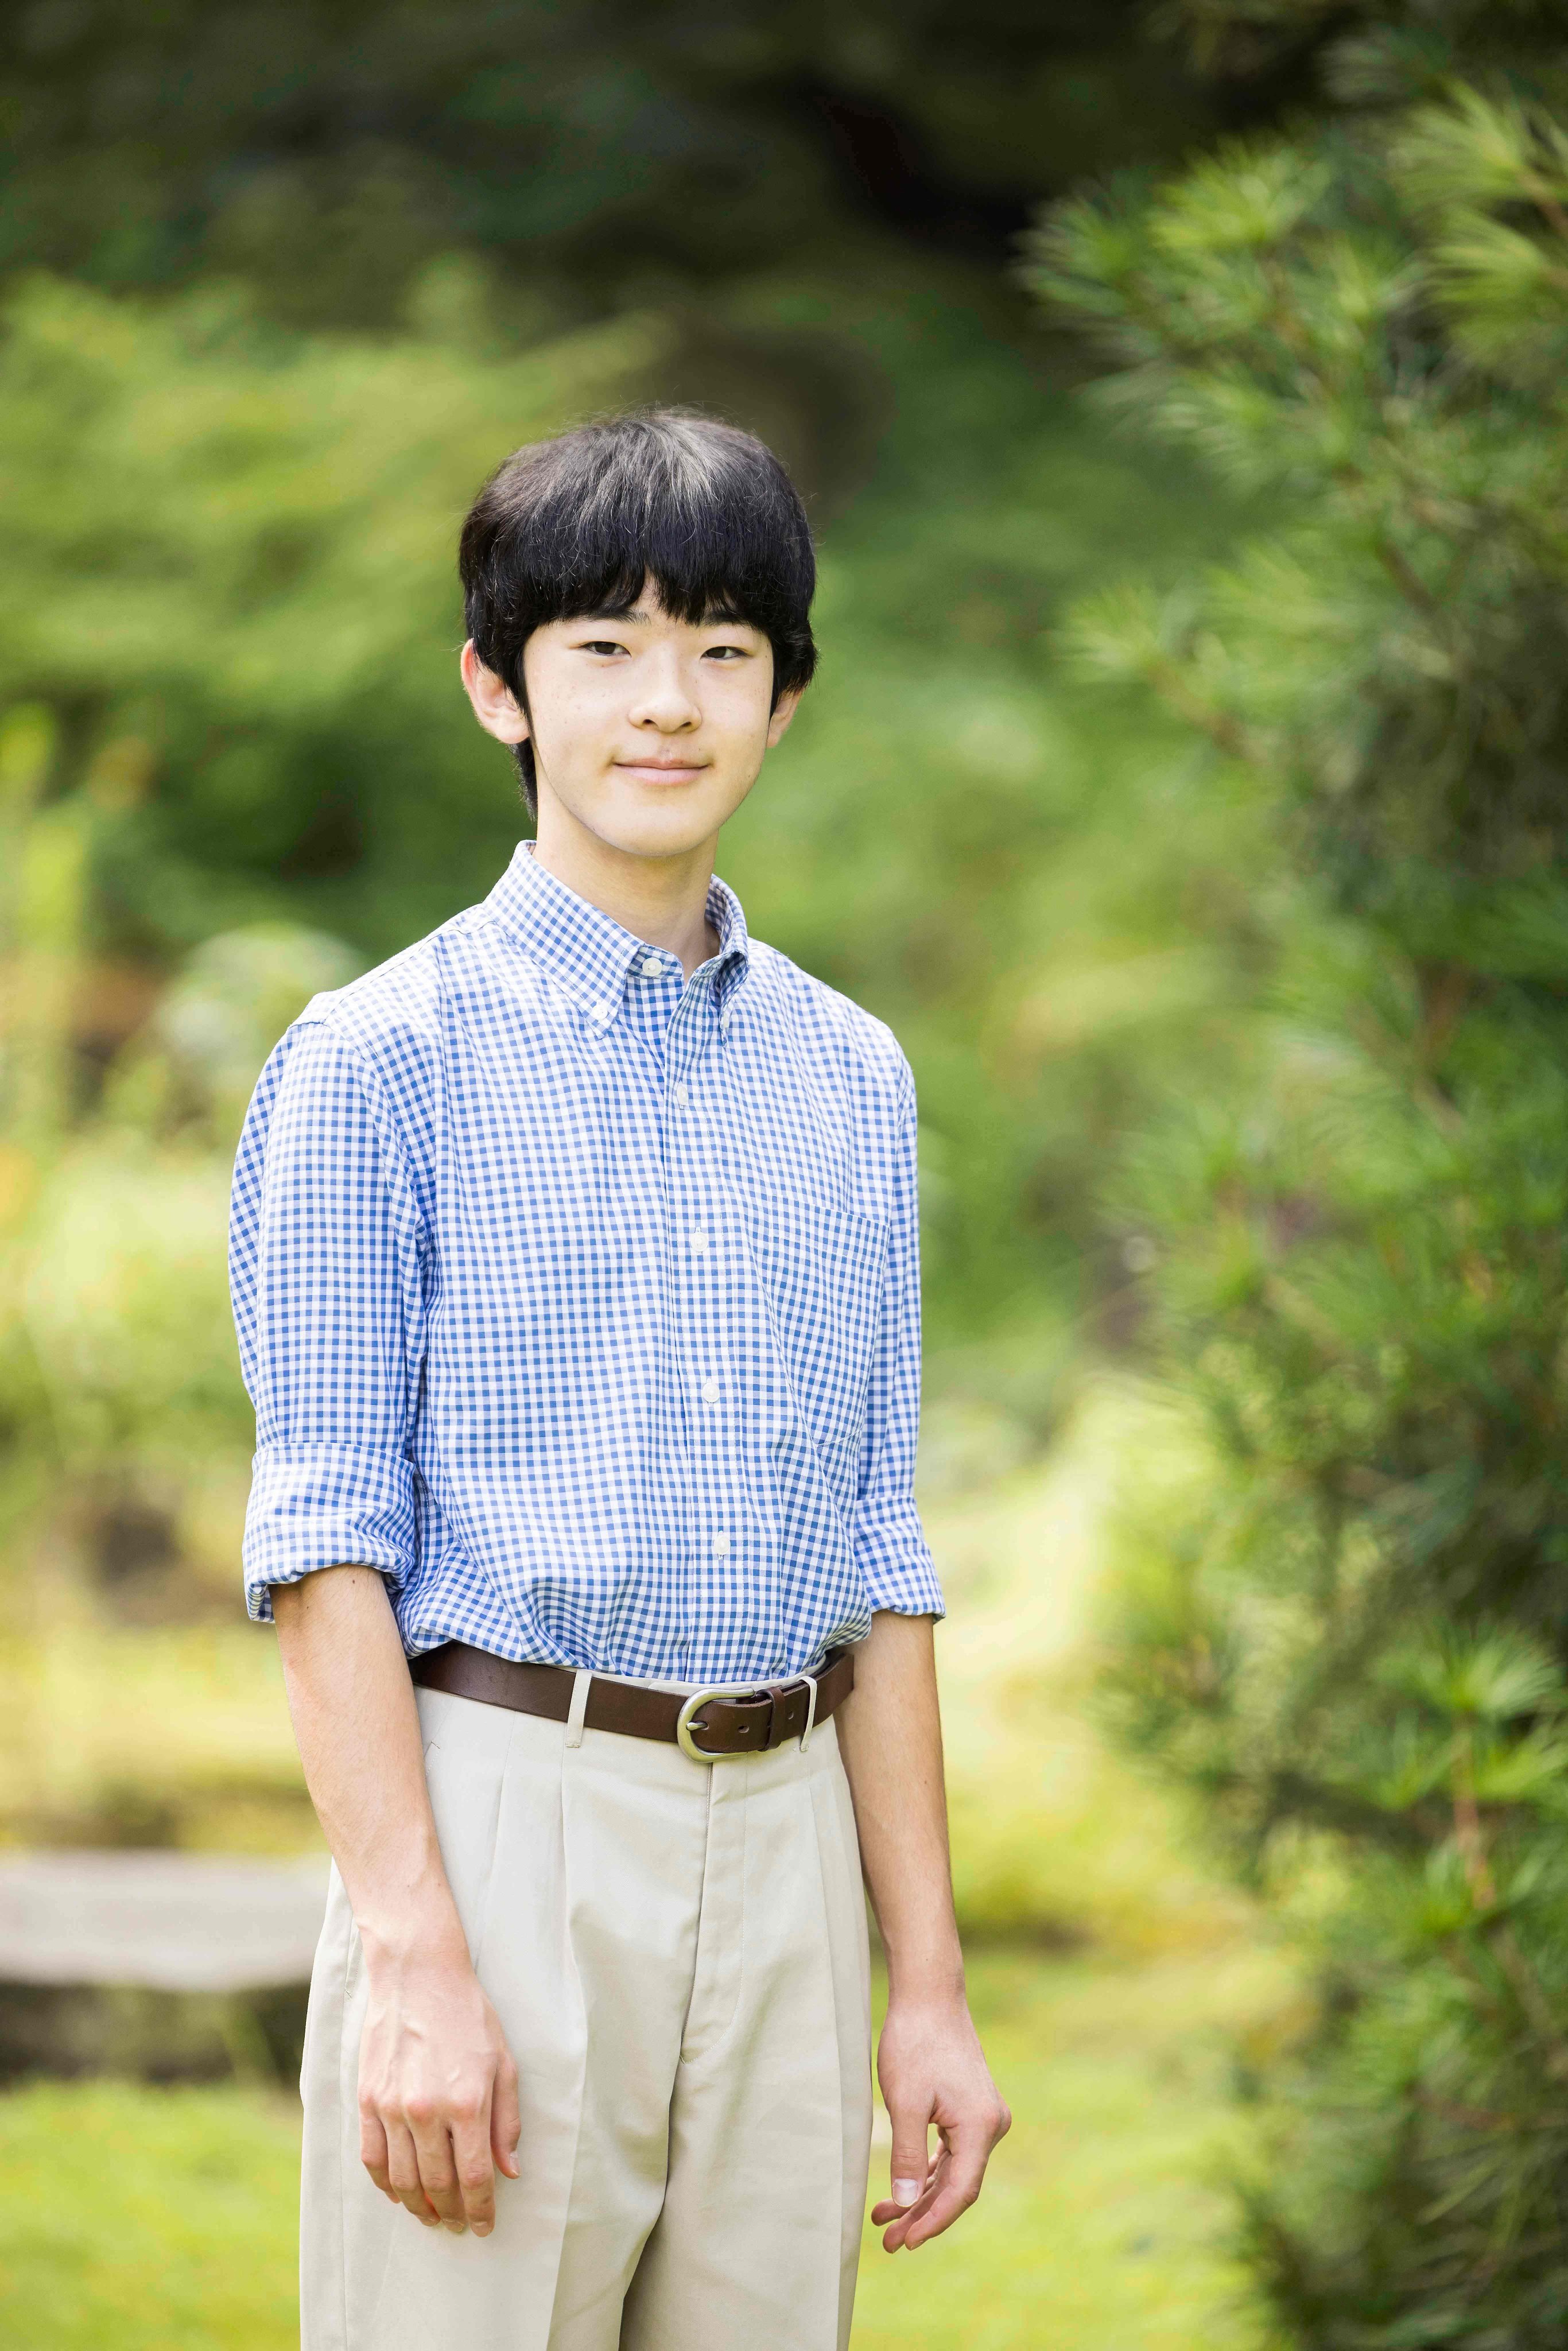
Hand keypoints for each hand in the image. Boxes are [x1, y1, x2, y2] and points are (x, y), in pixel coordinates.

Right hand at [357, 1936, 520, 2236]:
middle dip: (451, 2213)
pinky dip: (385, 2185)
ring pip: (403, 2179)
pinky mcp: (368, 2099)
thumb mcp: (503, 2062)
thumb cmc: (468, 2015)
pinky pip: (372, 2158)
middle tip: (457, 2225)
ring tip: (431, 2216)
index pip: (475, 2177)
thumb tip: (510, 2171)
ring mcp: (392, 2106)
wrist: (418, 1974)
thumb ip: (506, 2120)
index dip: (481, 2210)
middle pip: (437, 2185)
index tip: (484, 2226)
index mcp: (468, 2102)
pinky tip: (399, 2193)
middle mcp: (428, 2110)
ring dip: (418, 2207)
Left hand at [870, 1990, 1009, 2251]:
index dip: (933, 2221)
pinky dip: (925, 2171)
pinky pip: (950, 2152)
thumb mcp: (906, 2102)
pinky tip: (901, 2190)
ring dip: (919, 2196)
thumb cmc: (915, 2043)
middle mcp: (990, 2125)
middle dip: (921, 2215)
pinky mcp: (968, 2109)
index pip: (960, 2191)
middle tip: (887, 2242)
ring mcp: (982, 2117)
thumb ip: (907, 2155)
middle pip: (957, 2185)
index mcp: (981, 2127)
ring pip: (951, 2171)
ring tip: (883, 2221)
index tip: (905, 2243)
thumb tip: (905, 2204)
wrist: (929, 1995)